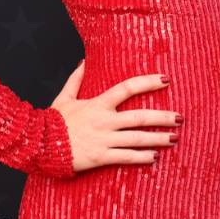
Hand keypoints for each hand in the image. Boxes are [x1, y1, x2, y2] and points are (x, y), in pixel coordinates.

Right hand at [51, 59, 181, 172]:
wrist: (39, 145)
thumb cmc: (53, 122)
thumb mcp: (63, 97)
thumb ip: (76, 79)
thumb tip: (83, 61)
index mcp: (98, 103)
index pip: (128, 88)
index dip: (148, 82)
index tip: (166, 80)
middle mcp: (104, 121)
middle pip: (140, 117)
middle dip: (163, 117)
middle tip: (180, 118)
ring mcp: (104, 139)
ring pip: (137, 139)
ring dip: (158, 138)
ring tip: (174, 138)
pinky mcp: (101, 157)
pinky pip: (126, 157)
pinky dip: (142, 158)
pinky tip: (155, 158)